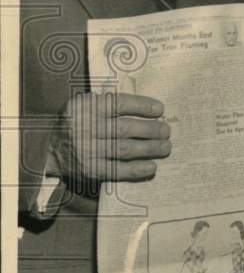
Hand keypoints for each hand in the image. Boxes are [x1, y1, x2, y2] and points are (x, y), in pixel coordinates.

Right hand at [51, 92, 171, 182]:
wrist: (49, 149)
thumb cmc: (79, 123)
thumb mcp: (87, 105)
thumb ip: (111, 102)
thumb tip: (149, 106)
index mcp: (85, 106)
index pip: (119, 103)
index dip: (143, 106)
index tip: (160, 110)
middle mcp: (84, 127)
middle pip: (125, 128)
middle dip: (151, 130)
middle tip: (166, 131)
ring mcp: (85, 150)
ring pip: (124, 149)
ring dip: (149, 149)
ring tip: (165, 147)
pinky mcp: (88, 169)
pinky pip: (116, 170)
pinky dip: (136, 169)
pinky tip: (151, 167)